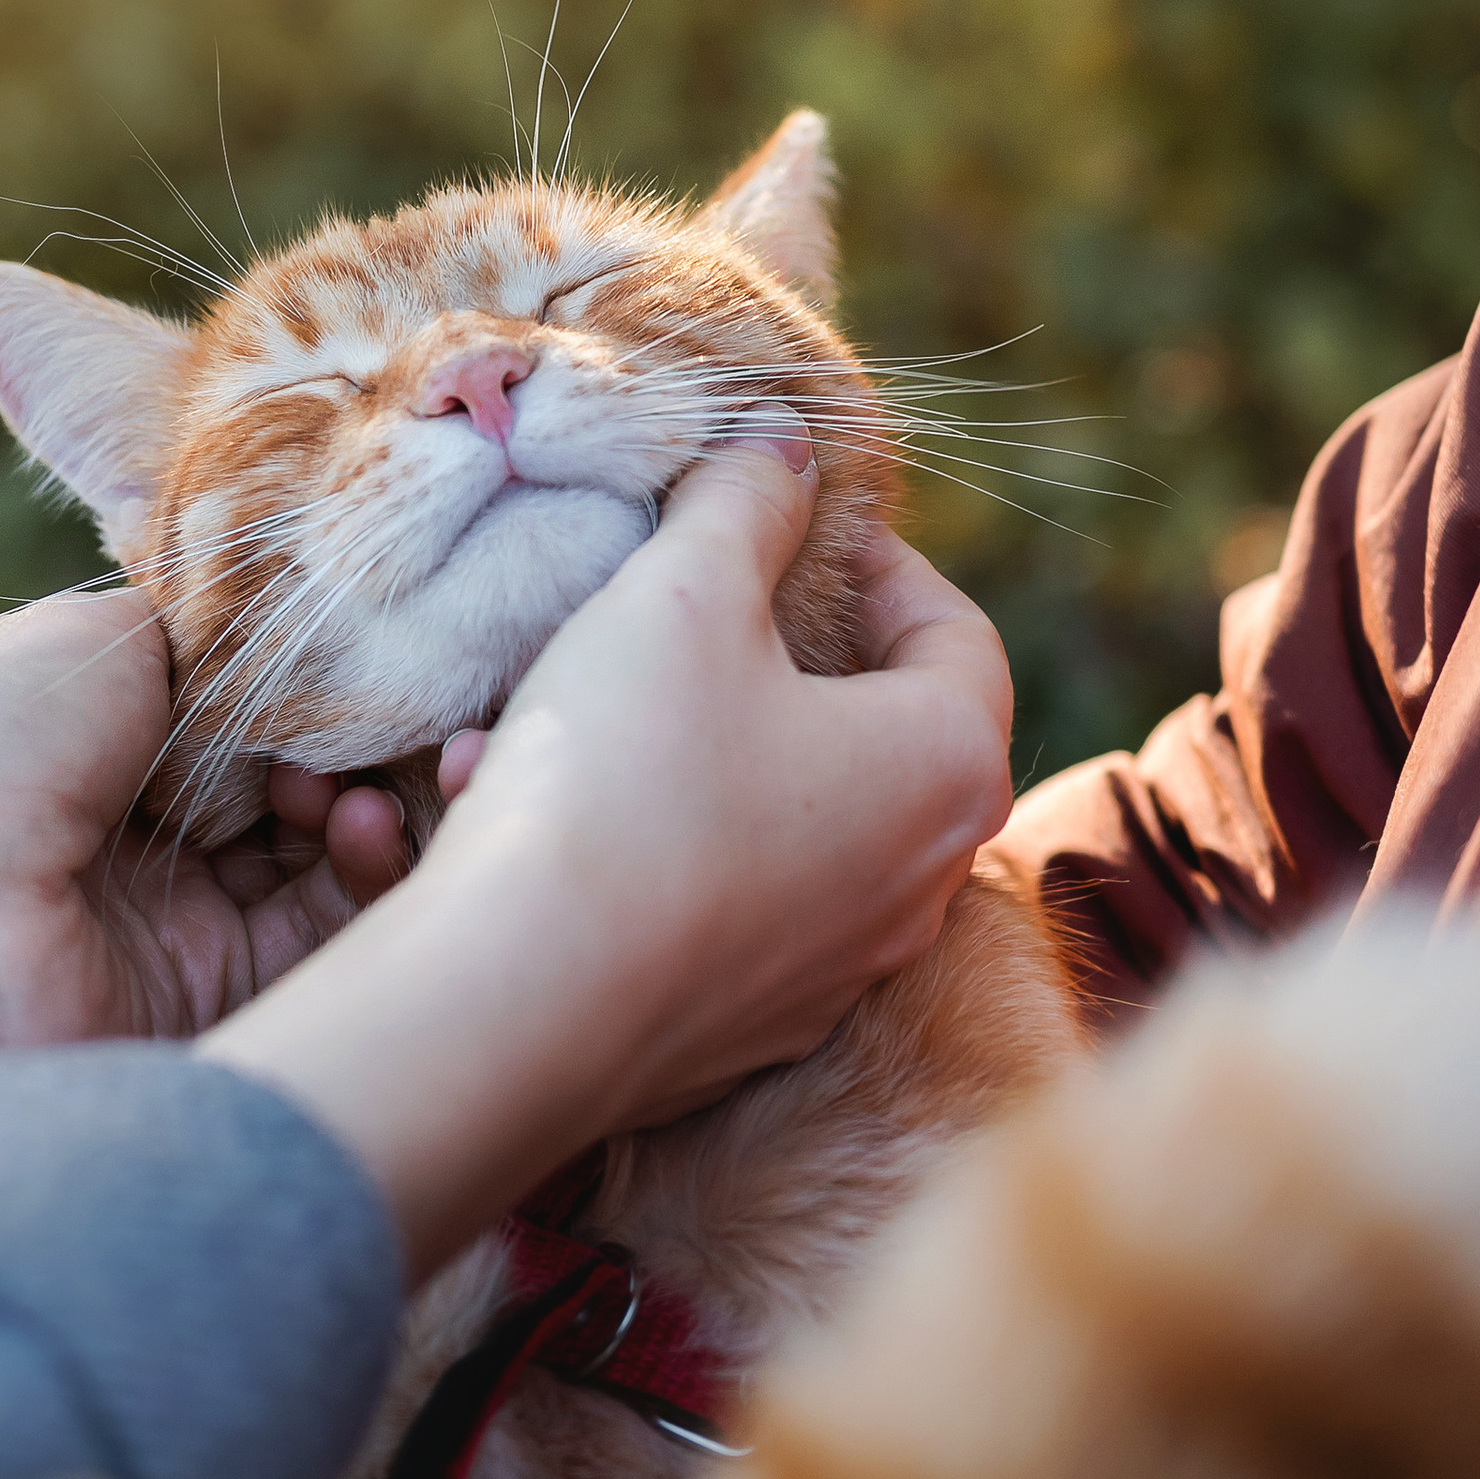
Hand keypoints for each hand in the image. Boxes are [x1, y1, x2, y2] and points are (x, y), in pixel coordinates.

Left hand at [0, 590, 412, 1044]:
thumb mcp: (95, 635)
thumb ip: (210, 629)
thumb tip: (306, 633)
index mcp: (105, 740)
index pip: (252, 707)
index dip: (320, 678)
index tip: (374, 645)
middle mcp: (149, 833)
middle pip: (306, 780)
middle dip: (364, 743)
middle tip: (402, 712)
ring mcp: (189, 919)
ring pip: (335, 857)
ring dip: (370, 803)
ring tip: (354, 778)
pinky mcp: (223, 997)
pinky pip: (334, 934)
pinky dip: (367, 870)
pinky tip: (354, 820)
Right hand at [203, 412, 1015, 1276]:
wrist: (522, 1002)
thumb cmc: (624, 775)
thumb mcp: (681, 594)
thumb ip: (744, 503)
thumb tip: (789, 447)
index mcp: (946, 766)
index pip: (957, 633)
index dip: (877, 560)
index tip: (793, 520)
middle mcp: (921, 882)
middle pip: (871, 729)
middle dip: (766, 654)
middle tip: (689, 602)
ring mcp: (839, 970)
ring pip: (778, 816)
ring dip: (683, 746)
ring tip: (564, 705)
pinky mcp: (750, 1031)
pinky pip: (715, 900)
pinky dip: (647, 839)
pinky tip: (531, 804)